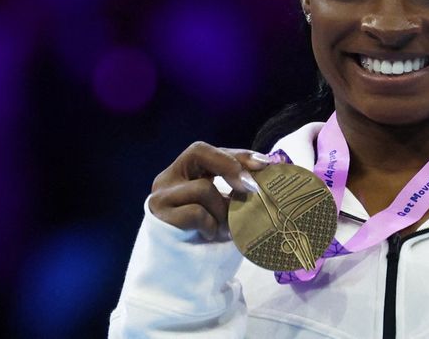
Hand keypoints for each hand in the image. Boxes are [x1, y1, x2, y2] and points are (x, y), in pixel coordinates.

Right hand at [149, 141, 271, 240]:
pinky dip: (211, 225)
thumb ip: (236, 188)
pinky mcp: (160, 217)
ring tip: (227, 229)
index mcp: (185, 172)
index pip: (211, 151)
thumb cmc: (208, 237)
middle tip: (251, 187)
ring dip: (223, 211)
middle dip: (230, 166)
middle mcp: (168, 179)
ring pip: (203, 188)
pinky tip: (210, 235)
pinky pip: (196, 212)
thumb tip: (268, 170)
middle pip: (198, 152)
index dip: (238, 155)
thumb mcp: (225, 207)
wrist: (181, 278)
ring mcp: (160, 197)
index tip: (264, 164)